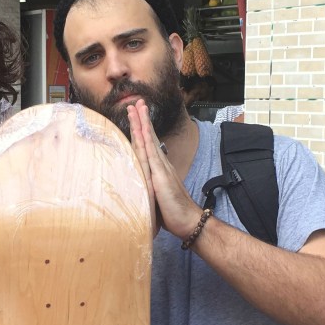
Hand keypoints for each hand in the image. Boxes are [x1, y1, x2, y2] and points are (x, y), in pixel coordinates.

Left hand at [127, 100, 203, 239]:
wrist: (188, 221)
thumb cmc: (173, 212)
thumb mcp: (157, 196)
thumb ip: (150, 187)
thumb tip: (141, 184)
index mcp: (159, 169)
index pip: (148, 146)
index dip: (141, 130)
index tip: (135, 116)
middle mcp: (161, 164)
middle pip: (148, 137)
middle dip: (141, 119)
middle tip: (135, 102)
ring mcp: (161, 168)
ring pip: (149, 140)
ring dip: (142, 122)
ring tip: (137, 107)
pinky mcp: (161, 175)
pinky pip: (152, 153)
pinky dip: (147, 139)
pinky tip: (143, 128)